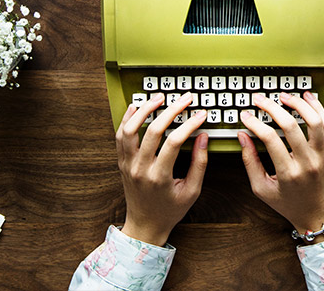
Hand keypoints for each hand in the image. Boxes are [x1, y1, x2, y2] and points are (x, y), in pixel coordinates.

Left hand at [115, 92, 208, 246]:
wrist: (145, 224)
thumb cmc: (170, 210)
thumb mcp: (192, 191)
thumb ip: (199, 163)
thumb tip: (204, 137)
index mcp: (159, 177)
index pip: (174, 142)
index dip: (189, 124)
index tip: (200, 115)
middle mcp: (140, 169)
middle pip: (154, 130)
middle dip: (171, 110)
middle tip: (184, 99)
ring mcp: (128, 164)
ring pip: (131, 129)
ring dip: (145, 109)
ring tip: (159, 97)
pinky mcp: (121, 162)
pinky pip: (120, 136)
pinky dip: (127, 119)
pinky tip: (136, 107)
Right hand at [238, 91, 323, 242]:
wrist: (318, 215)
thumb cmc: (289, 204)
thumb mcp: (262, 189)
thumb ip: (250, 162)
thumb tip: (243, 137)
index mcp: (288, 173)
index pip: (269, 139)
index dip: (255, 123)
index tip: (246, 115)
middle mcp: (307, 163)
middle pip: (290, 126)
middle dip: (272, 108)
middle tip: (260, 99)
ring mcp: (321, 156)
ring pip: (314, 121)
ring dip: (298, 104)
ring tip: (284, 95)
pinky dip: (318, 108)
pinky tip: (307, 98)